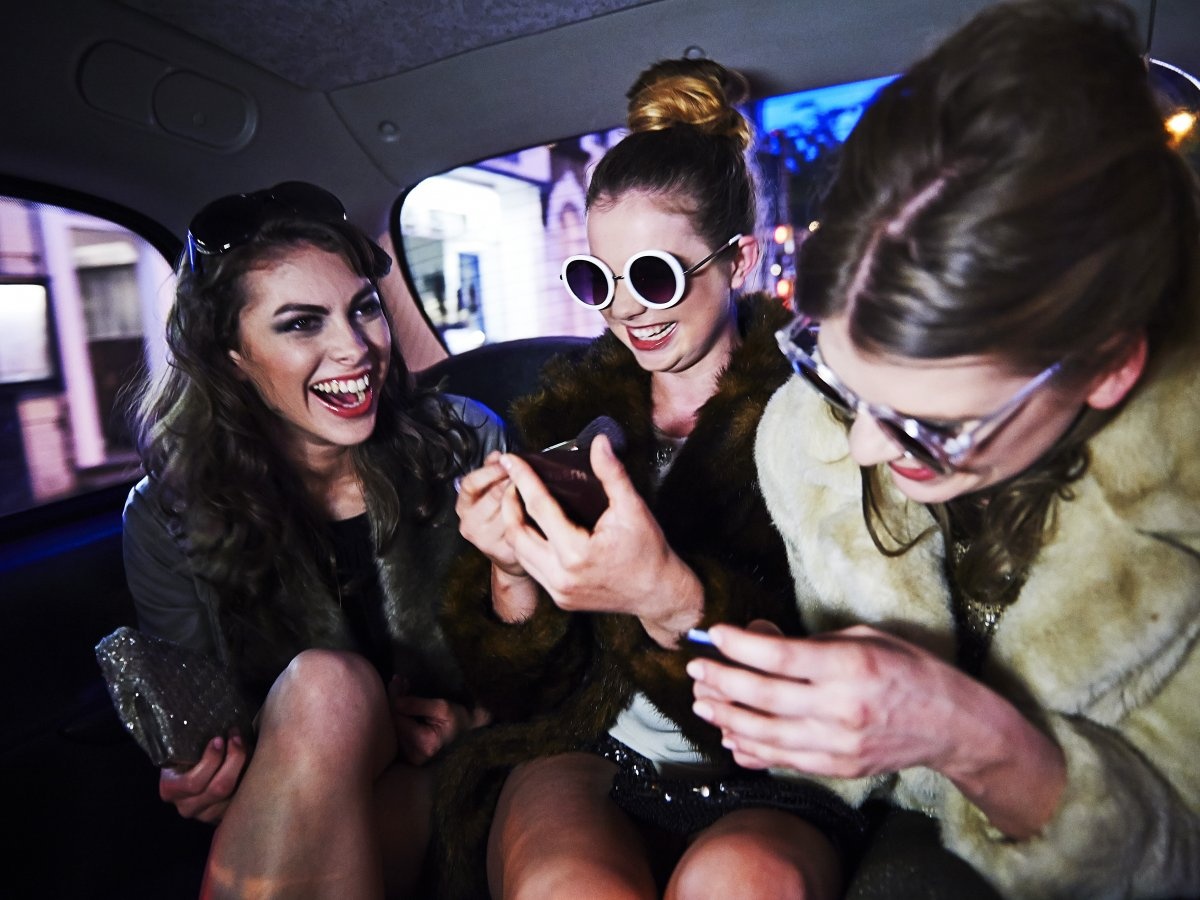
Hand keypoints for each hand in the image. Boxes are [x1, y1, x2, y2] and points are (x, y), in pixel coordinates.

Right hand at [158, 730, 249, 822]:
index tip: (219, 739)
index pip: (193, 783)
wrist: (200, 763)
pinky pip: (243, 801)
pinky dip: (252, 779)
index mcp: (171, 789)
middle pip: (219, 788)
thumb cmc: (194, 750)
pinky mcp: (224, 816)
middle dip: (234, 758)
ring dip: (246, 766)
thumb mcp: (187, 745)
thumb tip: (215, 727)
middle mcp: (186, 806)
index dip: (211, 760)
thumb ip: (193, 740)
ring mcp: (206, 815)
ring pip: (234, 795)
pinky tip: (253, 761)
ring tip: (247, 745)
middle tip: (237, 737)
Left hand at [389, 680, 490, 764]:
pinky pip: (397, 732)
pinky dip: (399, 715)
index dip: (396, 698)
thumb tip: (395, 701)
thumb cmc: (457, 717)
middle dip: (394, 700)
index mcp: (425, 744)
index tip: (398, 680)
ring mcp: (410, 757)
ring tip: (402, 689)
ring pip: (393, 727)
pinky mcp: (408, 755)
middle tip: (398, 680)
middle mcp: (415, 755)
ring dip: (396, 706)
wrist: (466, 730)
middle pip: (394, 723)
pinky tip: (402, 703)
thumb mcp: (442, 706)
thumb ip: (417, 704)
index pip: (399, 718)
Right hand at [456, 452, 525, 576]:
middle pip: (492, 496)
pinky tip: (537, 508)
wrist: (506, 554)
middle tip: (526, 472)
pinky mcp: (502, 551)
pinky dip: (529, 515)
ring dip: (522, 497)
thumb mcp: (488, 492)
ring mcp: (484, 540)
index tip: (506, 461)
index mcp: (464, 505)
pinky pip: (519, 527)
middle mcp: (469, 524)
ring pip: (508, 511)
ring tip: (534, 487)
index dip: (489, 471)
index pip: (470, 484)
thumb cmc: (498, 516)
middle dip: (511, 481)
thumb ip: (491, 472)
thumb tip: (497, 455)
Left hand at [498, 435, 703, 645]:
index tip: (511, 460)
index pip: (538, 507)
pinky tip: (533, 528)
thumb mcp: (633, 508)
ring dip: (514, 525)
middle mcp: (561, 576)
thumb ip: (612, 474)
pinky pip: (532, 567)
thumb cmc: (648, 551)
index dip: (523, 479)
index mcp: (576, 553)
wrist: (659, 594)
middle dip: (509, 503)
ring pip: (519, 553)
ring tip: (518, 501)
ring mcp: (559, 591)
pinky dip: (526, 545)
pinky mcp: (560, 598)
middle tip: (512, 481)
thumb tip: (599, 442)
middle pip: (517, 533)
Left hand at [688, 623, 978, 777]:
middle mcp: (840, 708)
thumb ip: (810, 641)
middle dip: (721, 680)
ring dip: (726, 717)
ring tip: (703, 701)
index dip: (740, 646)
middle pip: (763, 696)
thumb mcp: (864, 638)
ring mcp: (837, 743)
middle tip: (696, 668)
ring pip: (765, 734)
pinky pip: (783, 760)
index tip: (713, 634)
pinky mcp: (837, 767)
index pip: (780, 657)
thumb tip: (758, 636)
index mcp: (849, 667)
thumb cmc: (907, 669)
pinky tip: (730, 735)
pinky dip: (751, 749)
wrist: (950, 724)